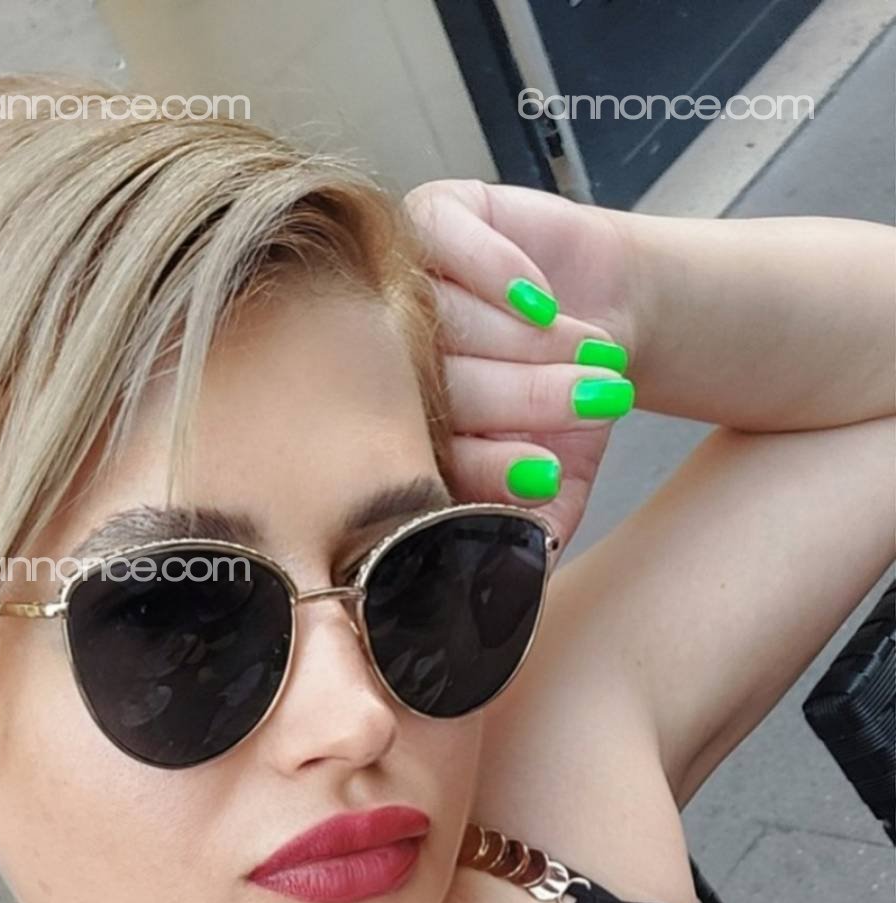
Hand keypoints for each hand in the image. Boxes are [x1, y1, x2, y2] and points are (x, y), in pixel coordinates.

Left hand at [403, 179, 637, 550]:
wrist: (610, 309)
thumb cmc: (572, 400)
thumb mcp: (567, 479)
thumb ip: (539, 532)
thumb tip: (527, 589)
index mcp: (400, 430)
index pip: (425, 455)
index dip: (488, 467)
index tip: (545, 476)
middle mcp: (386, 357)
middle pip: (433, 382)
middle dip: (521, 397)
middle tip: (590, 404)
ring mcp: (403, 282)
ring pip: (443, 313)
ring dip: (522, 340)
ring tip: (585, 353)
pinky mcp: (434, 218)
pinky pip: (447, 240)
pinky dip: (498, 272)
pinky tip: (540, 300)